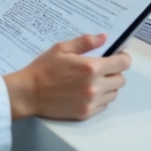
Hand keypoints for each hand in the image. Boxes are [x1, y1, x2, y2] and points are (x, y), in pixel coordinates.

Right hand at [3, 33, 131, 120]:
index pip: (123, 63)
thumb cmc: (43, 69)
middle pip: (121, 79)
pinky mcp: (86, 113)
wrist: (28, 93)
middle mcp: (95, 86)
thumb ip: (86, 42)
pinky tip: (87, 91)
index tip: (118, 55)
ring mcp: (91, 101)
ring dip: (108, 86)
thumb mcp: (62, 48)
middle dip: (115, 72)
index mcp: (91, 67)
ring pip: (113, 93)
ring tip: (93, 80)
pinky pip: (104, 105)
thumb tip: (104, 37)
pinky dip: (100, 98)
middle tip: (102, 68)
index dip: (123, 57)